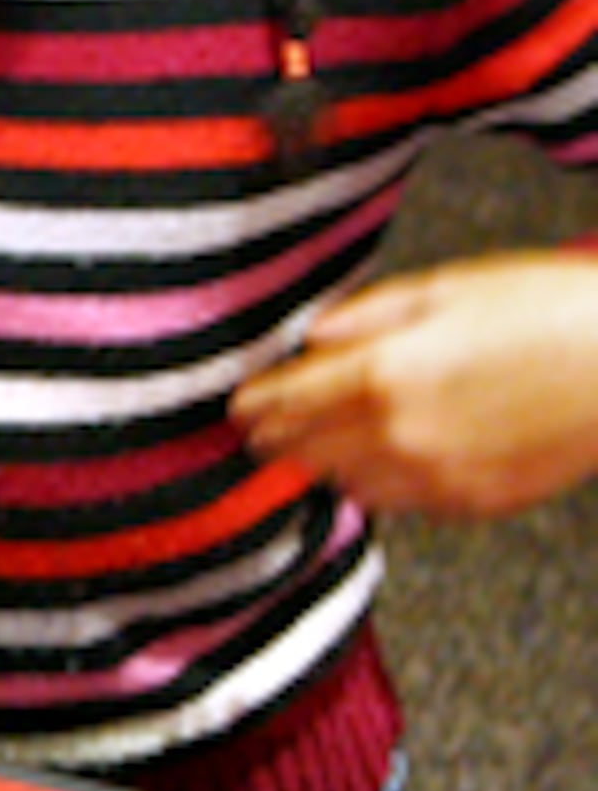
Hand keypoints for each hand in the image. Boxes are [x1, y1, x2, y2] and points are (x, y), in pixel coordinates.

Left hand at [230, 247, 597, 518]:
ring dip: (327, 466)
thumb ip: (366, 315)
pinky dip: (385, 485)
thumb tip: (313, 337)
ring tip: (325, 445)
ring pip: (346, 486)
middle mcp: (399, 434)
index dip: (253, 405)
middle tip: (264, 430)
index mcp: (383, 374)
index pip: (284, 403)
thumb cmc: (549, 311)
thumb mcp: (446, 287)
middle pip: (303, 452)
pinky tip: (393, 460)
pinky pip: (403, 503)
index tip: (240, 405)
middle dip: (278, 439)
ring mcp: (437, 476)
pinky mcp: (475, 502)